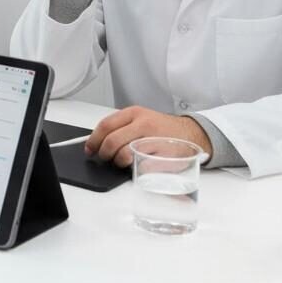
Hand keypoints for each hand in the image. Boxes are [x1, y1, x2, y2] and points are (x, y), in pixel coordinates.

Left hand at [85, 106, 211, 167]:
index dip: (94, 139)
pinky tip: (138, 166)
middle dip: (104, 154)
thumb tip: (99, 140)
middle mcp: (144, 125)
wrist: (192, 133)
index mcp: (135, 113)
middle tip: (105, 159)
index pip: (106, 125)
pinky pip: (141, 166)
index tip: (90, 149)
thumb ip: (122, 126)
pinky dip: (136, 169)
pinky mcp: (164, 156)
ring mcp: (154, 140)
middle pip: (112, 141)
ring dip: (118, 162)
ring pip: (125, 155)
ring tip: (121, 163)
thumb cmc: (163, 129)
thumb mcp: (141, 118)